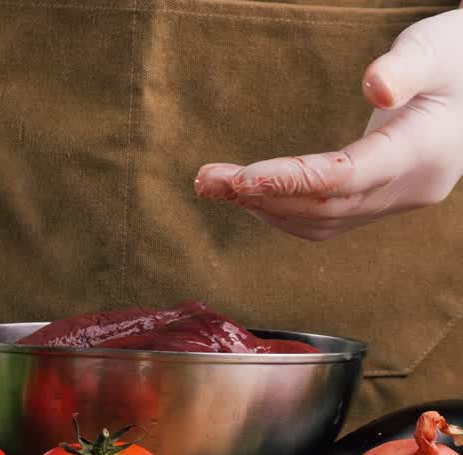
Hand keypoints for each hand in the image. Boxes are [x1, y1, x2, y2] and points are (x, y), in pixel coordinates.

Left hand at [194, 9, 462, 239]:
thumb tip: (375, 87)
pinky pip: (327, 218)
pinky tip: (248, 194)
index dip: (289, 181)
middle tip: (204, 179)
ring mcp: (399, 199)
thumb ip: (405, 68)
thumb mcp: (436, 48)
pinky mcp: (384, 200)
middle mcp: (412, 187)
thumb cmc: (458, 55)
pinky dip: (284, 210)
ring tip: (213, 185)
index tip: (239, 178)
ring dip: (264, 207)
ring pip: (323, 220)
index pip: (346, 178)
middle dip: (260, 195)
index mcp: (426, 151)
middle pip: (326, 204)